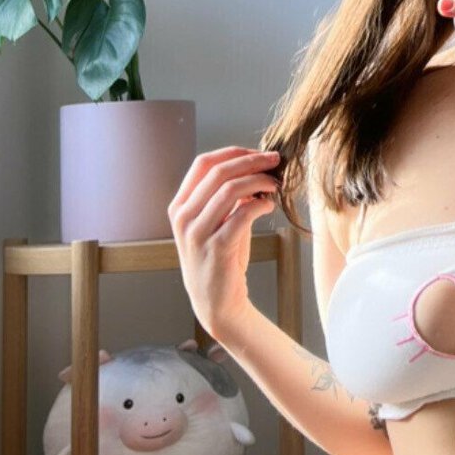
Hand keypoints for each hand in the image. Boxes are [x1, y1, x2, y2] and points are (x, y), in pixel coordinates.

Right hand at [168, 146, 281, 336]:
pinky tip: (270, 205)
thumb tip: (255, 167)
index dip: (234, 153)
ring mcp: (197, 233)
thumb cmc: (221, 257)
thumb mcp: (216, 221)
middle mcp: (183, 217)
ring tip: (275, 184)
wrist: (217, 301)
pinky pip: (242, 214)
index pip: (204, 163)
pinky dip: (260, 204)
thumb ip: (226, 196)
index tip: (259, 154)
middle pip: (219, 172)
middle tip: (275, 160)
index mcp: (180, 205)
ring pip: (230, 189)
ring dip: (258, 181)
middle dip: (252, 161)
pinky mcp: (217, 248)